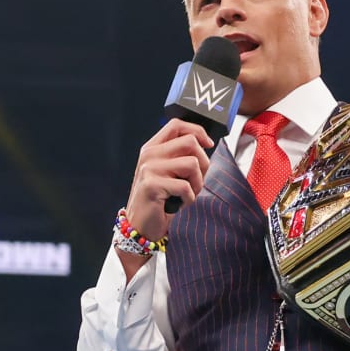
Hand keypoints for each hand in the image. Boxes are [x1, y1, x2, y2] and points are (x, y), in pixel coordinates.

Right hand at [124, 119, 215, 243]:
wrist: (141, 226)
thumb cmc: (160, 200)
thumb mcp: (168, 172)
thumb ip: (180, 156)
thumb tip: (206, 145)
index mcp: (153, 147)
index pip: (177, 125)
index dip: (198, 131)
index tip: (208, 144)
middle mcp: (149, 154)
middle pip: (190, 142)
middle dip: (203, 163)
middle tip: (196, 180)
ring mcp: (149, 168)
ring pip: (192, 163)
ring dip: (198, 183)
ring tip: (188, 194)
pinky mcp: (152, 185)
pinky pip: (185, 186)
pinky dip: (189, 198)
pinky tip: (180, 204)